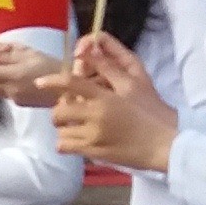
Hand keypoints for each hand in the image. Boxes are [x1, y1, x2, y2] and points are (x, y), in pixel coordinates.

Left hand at [0, 37, 65, 104]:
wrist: (69, 88)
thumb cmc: (51, 66)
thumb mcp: (29, 53)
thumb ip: (7, 52)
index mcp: (12, 75)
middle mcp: (10, 89)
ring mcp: (14, 98)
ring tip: (5, 68)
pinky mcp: (20, 103)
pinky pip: (5, 93)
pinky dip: (5, 84)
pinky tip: (17, 77)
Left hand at [53, 31, 178, 169]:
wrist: (166, 143)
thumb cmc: (151, 110)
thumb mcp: (133, 84)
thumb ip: (109, 68)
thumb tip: (88, 50)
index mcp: (105, 97)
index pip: (71, 84)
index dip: (52, 82)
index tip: (39, 83)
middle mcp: (96, 117)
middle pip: (60, 112)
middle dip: (59, 109)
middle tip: (69, 109)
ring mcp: (94, 138)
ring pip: (61, 131)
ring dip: (63, 127)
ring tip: (75, 125)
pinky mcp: (95, 154)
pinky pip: (66, 147)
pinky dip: (65, 142)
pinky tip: (75, 138)